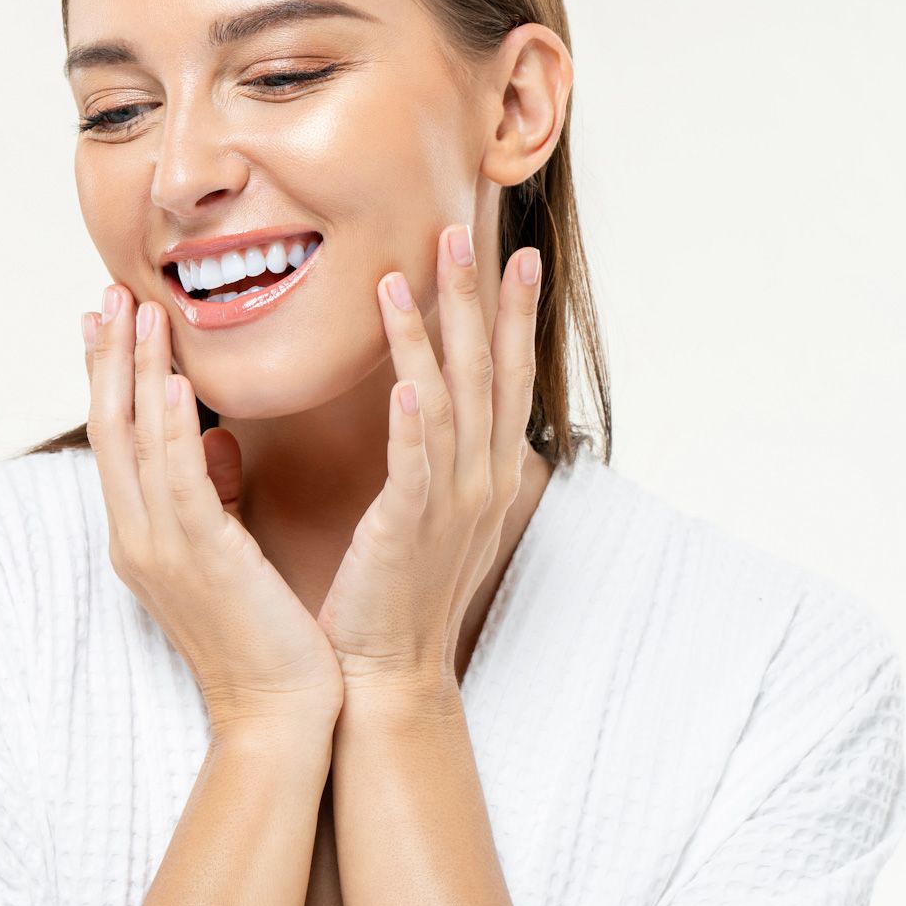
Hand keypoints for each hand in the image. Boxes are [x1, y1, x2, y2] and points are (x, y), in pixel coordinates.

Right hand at [83, 283, 344, 737]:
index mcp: (143, 535)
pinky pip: (179, 485)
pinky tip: (173, 386)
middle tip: (107, 292)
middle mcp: (138, 538)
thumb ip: (214, 494)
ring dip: (137, 374)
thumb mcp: (228, 552)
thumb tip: (214, 439)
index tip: (107, 316)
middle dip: (109, 358)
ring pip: (136, 445)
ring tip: (140, 312)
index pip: (116, 438)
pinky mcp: (201, 561)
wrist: (279, 711)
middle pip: (110, 429)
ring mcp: (162, 551)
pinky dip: (171, 432)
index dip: (109, 374)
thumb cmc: (264, 633)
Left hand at [314, 224, 542, 695]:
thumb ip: (440, 456)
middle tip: (464, 232)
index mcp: (487, 473)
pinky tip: (405, 378)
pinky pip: (415, 463)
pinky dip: (413, 419)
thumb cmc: (400, 591)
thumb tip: (433, 402)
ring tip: (406, 275)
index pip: (507, 377)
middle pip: (488, 373)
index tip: (516, 254)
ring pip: (448, 401)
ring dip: (430, 335)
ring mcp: (450, 504)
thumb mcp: (432, 513)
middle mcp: (481, 480)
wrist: (389, 672)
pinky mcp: (408, 528)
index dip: (512, 314)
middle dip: (478, 300)